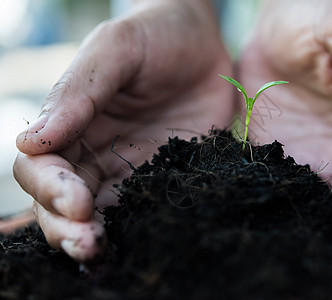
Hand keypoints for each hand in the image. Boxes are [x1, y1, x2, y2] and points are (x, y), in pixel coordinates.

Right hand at [13, 0, 233, 262]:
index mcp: (73, 123)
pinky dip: (134, 230)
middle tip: (86, 242)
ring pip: (98, 214)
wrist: (204, 43)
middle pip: (62, 201)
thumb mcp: (116, 49)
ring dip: (94, 238)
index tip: (74, 199)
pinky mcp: (165, 177)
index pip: (42, 166)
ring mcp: (130, 169)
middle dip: (67, 225)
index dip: (50, 187)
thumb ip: (77, 92)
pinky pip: (143, 210)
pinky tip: (138, 244)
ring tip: (100, 253)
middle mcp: (95, 153)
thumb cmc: (156, 35)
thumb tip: (30, 142)